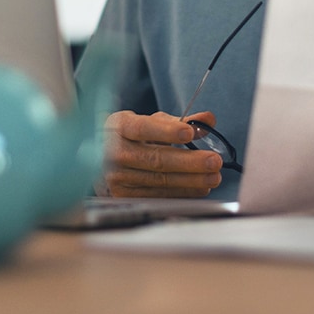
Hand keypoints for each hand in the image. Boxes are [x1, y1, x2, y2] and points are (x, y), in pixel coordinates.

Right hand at [99, 111, 224, 197]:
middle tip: (214, 161)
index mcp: (118, 126)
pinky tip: (199, 188)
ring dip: (190, 180)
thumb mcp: (150, 122)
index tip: (189, 133)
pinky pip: (157, 194)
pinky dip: (181, 192)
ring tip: (213, 176)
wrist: (100, 157)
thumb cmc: (131, 136)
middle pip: (154, 158)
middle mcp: (112, 151)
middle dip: (188, 161)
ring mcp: (116, 175)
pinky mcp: (122, 194)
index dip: (166, 131)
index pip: (142, 128)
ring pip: (159, 180)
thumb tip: (208, 119)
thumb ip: (180, 120)